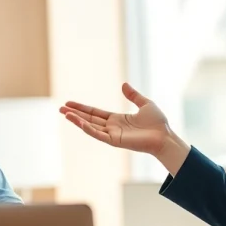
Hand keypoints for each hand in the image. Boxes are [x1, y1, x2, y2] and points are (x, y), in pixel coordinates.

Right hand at [61, 83, 190, 172]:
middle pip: (89, 119)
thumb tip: (123, 84)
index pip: (95, 113)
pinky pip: (98, 134)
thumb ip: (133, 96)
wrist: (165, 137)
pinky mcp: (115, 141)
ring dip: (77, 120)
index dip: (82, 108)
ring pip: (90, 127)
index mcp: (117, 119)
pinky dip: (87, 128)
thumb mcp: (145, 104)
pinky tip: (78, 122)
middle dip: (74, 114)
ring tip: (64, 113)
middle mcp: (112, 127)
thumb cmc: (158, 124)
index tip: (69, 103)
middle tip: (60, 108)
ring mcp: (113, 135)